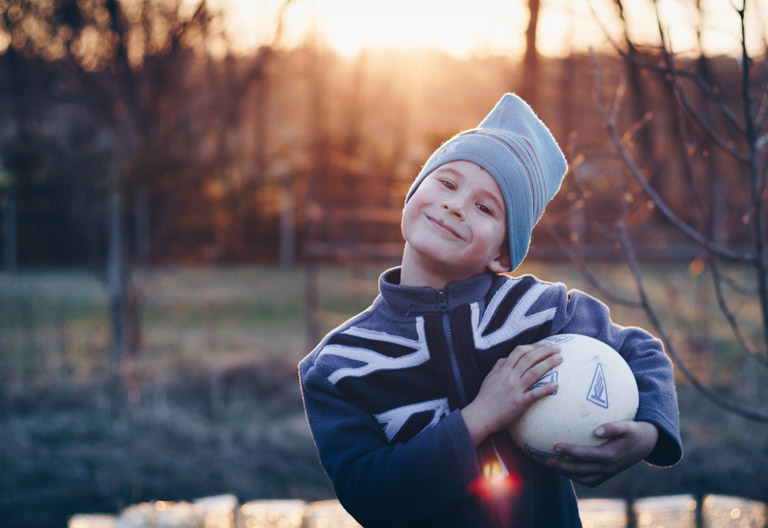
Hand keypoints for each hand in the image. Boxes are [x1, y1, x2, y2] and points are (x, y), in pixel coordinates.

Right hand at [462, 343, 561, 446]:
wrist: (481, 415)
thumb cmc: (485, 397)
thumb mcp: (489, 377)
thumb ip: (499, 366)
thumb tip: (507, 358)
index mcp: (503, 370)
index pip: (519, 352)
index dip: (533, 346)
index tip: (545, 344)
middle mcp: (510, 377)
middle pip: (529, 359)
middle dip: (545, 351)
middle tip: (557, 348)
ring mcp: (515, 389)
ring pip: (534, 372)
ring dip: (548, 364)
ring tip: (560, 358)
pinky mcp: (519, 402)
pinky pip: (534, 394)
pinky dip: (546, 389)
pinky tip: (556, 385)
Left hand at [544, 420, 658, 486]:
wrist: (645, 445)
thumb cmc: (633, 431)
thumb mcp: (628, 425)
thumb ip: (614, 427)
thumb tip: (596, 430)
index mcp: (611, 455)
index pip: (586, 456)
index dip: (571, 452)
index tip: (555, 445)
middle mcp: (608, 468)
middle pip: (580, 471)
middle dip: (561, 466)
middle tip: (544, 459)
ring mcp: (606, 474)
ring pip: (582, 478)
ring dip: (564, 473)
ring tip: (548, 464)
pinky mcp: (605, 476)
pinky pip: (587, 480)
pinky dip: (573, 476)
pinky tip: (560, 467)